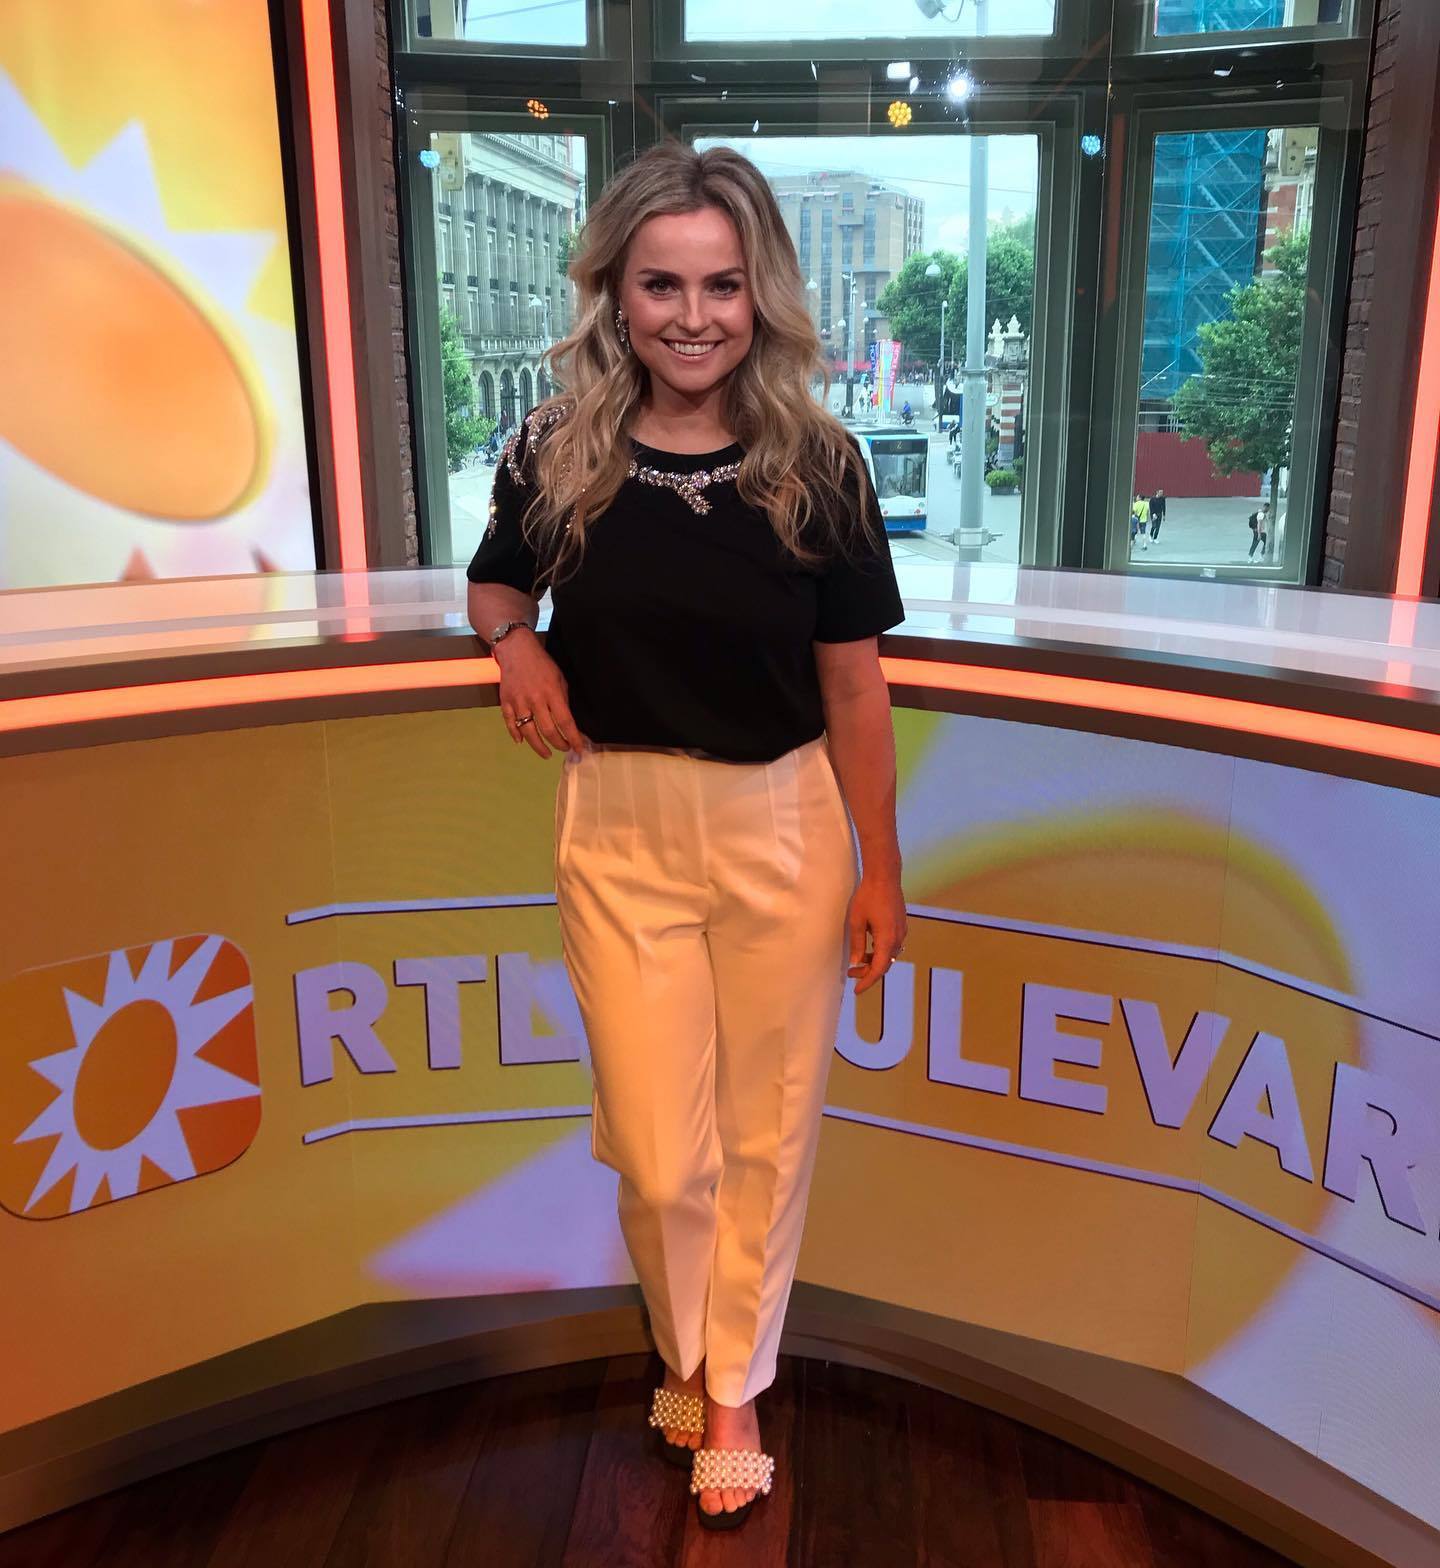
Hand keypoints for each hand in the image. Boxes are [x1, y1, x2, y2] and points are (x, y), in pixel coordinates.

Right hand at [491, 629, 591, 759]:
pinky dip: (515, 735)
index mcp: (552, 693)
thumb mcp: (560, 678)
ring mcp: (518, 702)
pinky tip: (522, 742)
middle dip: (559, 744)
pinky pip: (510, 723)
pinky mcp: (505, 702)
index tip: (579, 749)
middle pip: (548, 730)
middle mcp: (535, 700)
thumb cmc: (542, 664)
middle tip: (565, 749)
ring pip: (529, 732)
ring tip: (547, 754)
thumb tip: (567, 721)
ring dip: (539, 746)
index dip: (573, 738)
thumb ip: (563, 699)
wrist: (516, 650)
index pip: (565, 721)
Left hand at [846, 870, 906, 994]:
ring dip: (874, 961)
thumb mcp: (856, 921)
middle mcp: (898, 938)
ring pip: (889, 956)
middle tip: (851, 973)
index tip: (857, 990)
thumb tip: (856, 962)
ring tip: (858, 961)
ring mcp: (902, 932)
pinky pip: (892, 946)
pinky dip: (880, 952)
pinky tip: (869, 947)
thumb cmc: (867, 897)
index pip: (879, 969)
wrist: (885, 877)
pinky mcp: (901, 925)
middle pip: (885, 964)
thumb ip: (857, 944)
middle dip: (869, 972)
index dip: (868, 981)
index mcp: (887, 939)